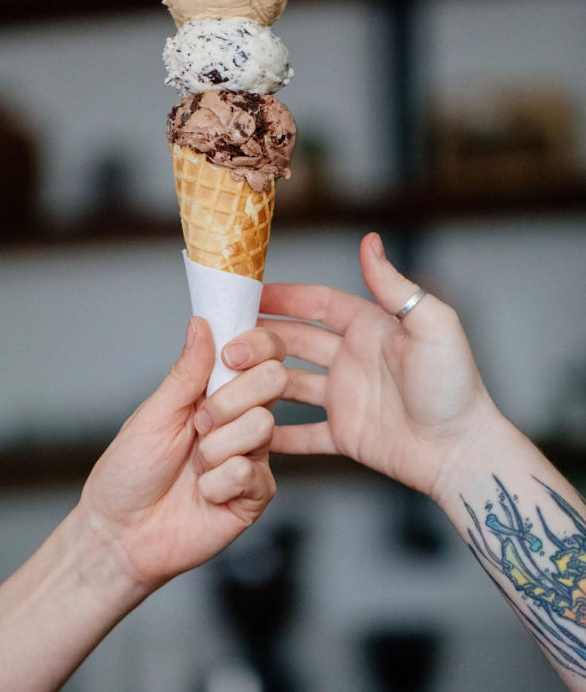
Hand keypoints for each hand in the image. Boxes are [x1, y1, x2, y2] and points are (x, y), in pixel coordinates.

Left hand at [78, 318, 286, 591]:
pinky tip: (203, 494)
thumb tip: (201, 323)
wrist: (121, 535)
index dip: (256, 346)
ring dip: (216, 447)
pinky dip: (217, 483)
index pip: (261, 353)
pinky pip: (252, 472)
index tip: (230, 356)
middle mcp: (240, 419)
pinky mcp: (256, 494)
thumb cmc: (129, 472)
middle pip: (274, 380)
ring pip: (262, 425)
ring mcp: (252, 456)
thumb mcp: (153, 414)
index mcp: (217, 392)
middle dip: (230, 399)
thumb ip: (185, 372)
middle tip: (198, 423)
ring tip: (194, 466)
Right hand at [253, 232, 498, 497]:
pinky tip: (248, 430)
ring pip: (290, 385)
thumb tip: (369, 239)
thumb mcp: (431, 326)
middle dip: (262, 340)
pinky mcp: (346, 434)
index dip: (284, 297)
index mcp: (369, 328)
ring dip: (261, 383)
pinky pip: (304, 433)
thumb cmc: (455, 386)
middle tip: (229, 345)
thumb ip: (394, 287)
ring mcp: (346, 397)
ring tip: (228, 382)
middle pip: (295, 342)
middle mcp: (352, 359)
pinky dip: (278, 433)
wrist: (463, 452)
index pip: (317, 304)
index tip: (249, 294)